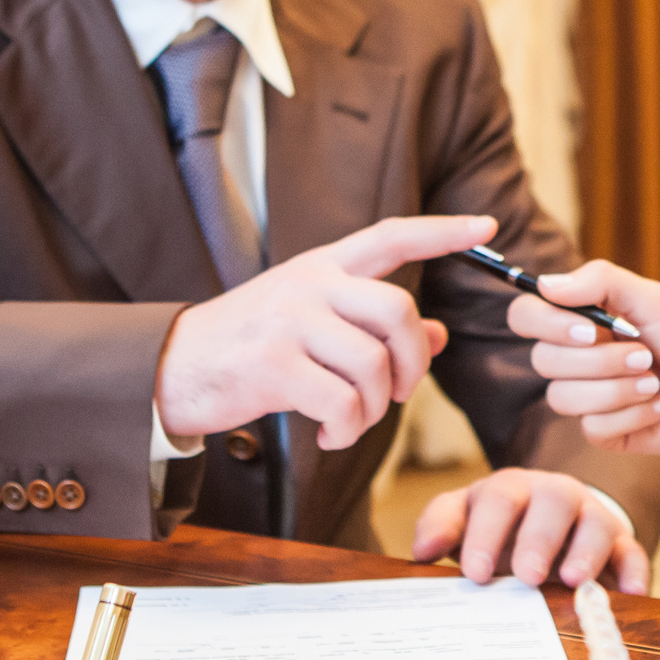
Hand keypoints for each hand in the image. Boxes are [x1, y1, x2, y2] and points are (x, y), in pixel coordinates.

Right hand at [154, 214, 495, 447]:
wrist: (172, 368)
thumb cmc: (250, 344)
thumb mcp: (312, 322)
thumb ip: (372, 326)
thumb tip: (439, 335)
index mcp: (323, 266)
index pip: (392, 236)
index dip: (442, 233)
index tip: (487, 227)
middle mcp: (310, 285)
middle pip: (397, 312)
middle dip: (412, 363)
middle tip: (398, 393)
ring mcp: (290, 322)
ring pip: (373, 365)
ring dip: (376, 408)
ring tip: (353, 421)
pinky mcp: (272, 366)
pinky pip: (341, 403)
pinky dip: (347, 429)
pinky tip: (330, 433)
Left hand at [409, 468, 650, 592]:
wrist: (548, 530)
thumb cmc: (498, 531)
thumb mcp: (465, 521)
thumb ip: (441, 526)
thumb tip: (422, 552)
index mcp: (511, 489)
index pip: (499, 499)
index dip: (486, 533)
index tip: (474, 574)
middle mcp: (555, 495)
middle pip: (553, 502)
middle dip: (539, 538)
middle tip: (526, 576)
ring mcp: (592, 517)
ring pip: (598, 524)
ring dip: (587, 551)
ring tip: (575, 581)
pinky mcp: (621, 544)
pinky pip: (633, 552)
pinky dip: (634, 572)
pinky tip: (631, 595)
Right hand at [504, 259, 659, 462]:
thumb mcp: (654, 298)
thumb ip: (601, 282)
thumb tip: (545, 284)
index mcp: (583, 320)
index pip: (526, 316)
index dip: (544, 323)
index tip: (588, 327)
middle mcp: (579, 358)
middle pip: (543, 361)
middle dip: (600, 359)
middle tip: (645, 353)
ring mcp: (590, 398)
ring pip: (563, 398)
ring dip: (618, 388)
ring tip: (656, 381)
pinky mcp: (606, 434)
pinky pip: (592, 427)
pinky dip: (633, 414)